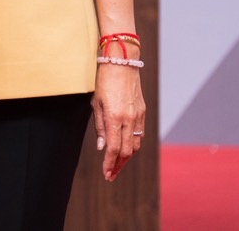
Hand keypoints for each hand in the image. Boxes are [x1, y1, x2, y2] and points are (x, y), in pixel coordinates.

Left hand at [93, 63, 145, 180]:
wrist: (122, 64)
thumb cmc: (104, 81)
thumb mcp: (96, 103)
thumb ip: (101, 127)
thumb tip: (103, 147)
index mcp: (115, 117)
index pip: (114, 148)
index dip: (110, 163)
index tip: (106, 173)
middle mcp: (129, 119)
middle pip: (127, 151)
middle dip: (119, 165)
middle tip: (111, 173)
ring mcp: (138, 116)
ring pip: (135, 144)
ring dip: (127, 157)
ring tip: (118, 164)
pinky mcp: (143, 112)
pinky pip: (139, 134)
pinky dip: (133, 145)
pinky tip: (126, 148)